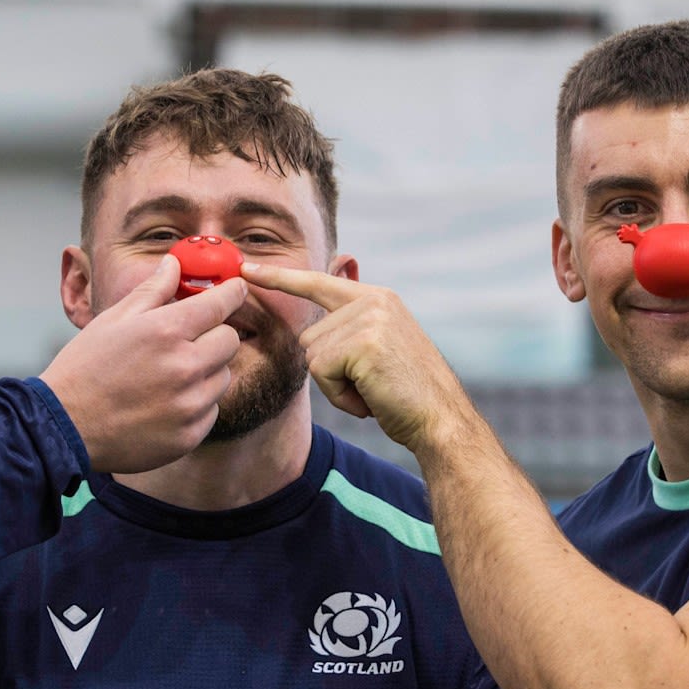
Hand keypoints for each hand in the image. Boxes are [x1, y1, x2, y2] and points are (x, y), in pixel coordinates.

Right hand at [41, 254, 245, 472]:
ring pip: (223, 377)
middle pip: (230, 341)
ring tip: (168, 377)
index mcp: (166, 332)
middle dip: (215, 335)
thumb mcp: (114, 320)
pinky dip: (196, 404)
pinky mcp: (189, 435)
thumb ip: (151, 291)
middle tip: (189, 340)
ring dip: (205, 372)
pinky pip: (211, 410)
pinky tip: (163, 403)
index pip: (222, 304)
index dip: (232, 293)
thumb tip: (174, 264)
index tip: (234, 290)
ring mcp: (189, 405)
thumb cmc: (84, 368)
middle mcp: (185, 368)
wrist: (63, 427)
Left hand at [239, 262, 470, 452]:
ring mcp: (369, 319)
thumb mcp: (380, 349)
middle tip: (369, 384)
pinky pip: (321, 372)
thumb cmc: (407, 395)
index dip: (280, 278)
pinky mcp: (363, 343)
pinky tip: (369, 397)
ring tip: (373, 389)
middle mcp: (373, 300)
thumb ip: (351, 330)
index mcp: (377, 298)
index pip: (318, 282)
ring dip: (334, 385)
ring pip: (312, 355)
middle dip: (329, 370)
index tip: (247, 269)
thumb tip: (314, 331)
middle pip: (309, 335)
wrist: (441, 419)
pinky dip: (339, 395)